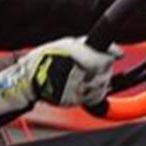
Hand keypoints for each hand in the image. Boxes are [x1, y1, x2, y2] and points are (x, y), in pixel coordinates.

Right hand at [0, 37, 121, 116]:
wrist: (27, 80)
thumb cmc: (45, 59)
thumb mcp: (67, 44)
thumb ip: (92, 46)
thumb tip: (117, 51)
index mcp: (72, 54)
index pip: (104, 59)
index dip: (110, 56)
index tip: (113, 54)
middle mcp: (73, 72)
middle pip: (105, 72)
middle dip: (104, 67)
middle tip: (95, 64)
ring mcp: (73, 88)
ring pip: (102, 86)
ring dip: (101, 80)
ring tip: (88, 74)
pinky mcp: (73, 101)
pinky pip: (94, 98)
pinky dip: (95, 92)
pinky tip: (86, 86)